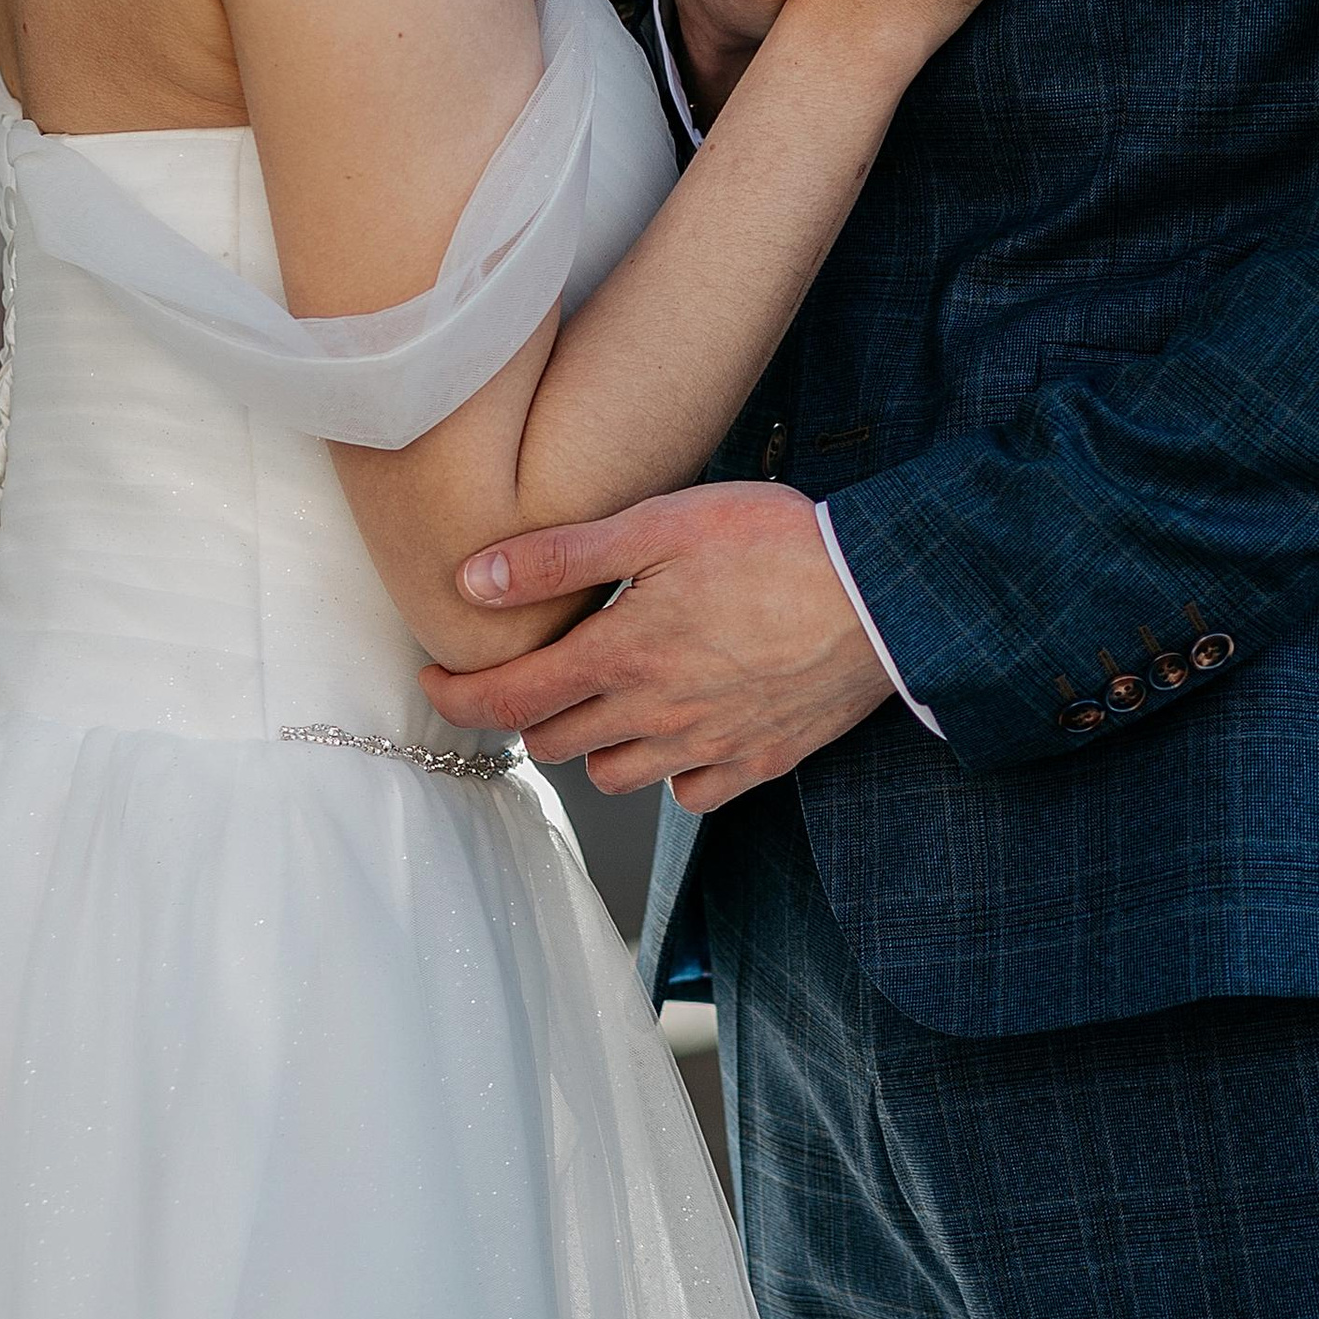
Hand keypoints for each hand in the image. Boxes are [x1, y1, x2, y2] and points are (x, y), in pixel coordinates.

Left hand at [418, 481, 894, 809]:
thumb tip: (472, 581)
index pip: (509, 698)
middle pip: (553, 740)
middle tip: (536, 669)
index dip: (458, 697)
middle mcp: (656, 714)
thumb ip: (561, 558)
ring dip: (592, 741)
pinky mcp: (757, 764)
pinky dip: (667, 769)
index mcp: (623, 655)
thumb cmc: (775, 544)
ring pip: (613, 776)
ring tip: (607, 694)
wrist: (882, 595)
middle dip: (527, 710)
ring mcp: (708, 746)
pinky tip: (679, 724)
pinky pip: (687, 793)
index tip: (435, 681)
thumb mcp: (658, 524)